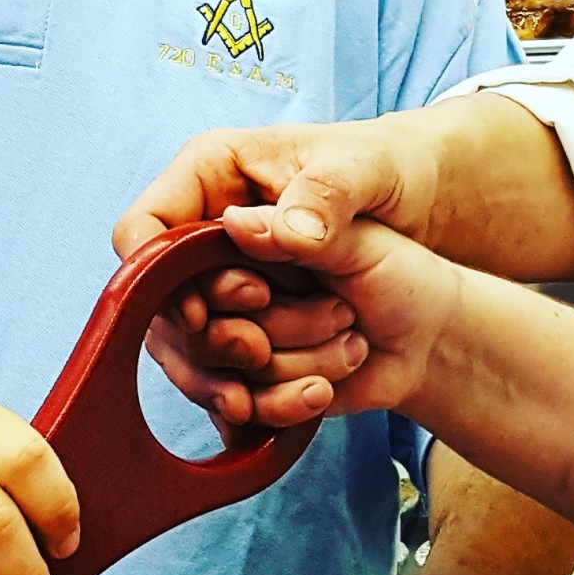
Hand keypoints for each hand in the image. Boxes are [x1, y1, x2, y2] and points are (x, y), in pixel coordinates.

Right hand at [115, 119, 434, 429]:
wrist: (431, 260)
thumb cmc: (393, 182)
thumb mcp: (366, 174)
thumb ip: (321, 196)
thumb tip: (253, 229)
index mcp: (213, 175)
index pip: (141, 229)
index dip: (155, 279)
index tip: (198, 313)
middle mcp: (205, 235)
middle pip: (156, 305)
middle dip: (207, 334)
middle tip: (260, 342)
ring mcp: (221, 292)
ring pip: (186, 353)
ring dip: (240, 374)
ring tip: (309, 378)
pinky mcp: (243, 335)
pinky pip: (224, 382)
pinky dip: (261, 400)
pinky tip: (311, 398)